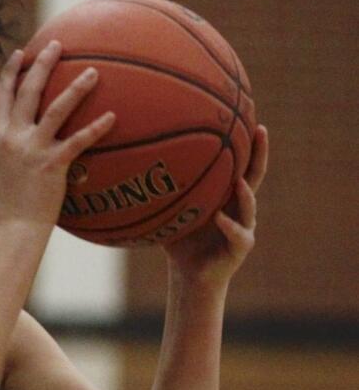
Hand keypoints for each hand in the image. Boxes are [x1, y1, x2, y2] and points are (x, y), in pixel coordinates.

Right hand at [0, 42, 116, 227]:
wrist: (14, 225)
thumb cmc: (11, 198)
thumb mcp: (0, 165)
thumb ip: (7, 142)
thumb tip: (19, 127)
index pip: (2, 96)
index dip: (11, 72)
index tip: (21, 53)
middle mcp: (11, 137)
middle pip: (27, 92)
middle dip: (42, 65)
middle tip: (57, 44)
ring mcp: (31, 149)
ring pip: (55, 110)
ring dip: (75, 88)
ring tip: (94, 71)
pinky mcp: (51, 164)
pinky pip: (78, 141)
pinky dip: (96, 128)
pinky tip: (113, 116)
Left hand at [164, 124, 268, 285]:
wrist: (189, 275)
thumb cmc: (179, 239)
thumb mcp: (169, 209)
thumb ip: (158, 189)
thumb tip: (130, 162)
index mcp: (225, 195)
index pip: (238, 162)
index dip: (243, 140)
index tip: (245, 114)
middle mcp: (239, 207)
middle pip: (254, 176)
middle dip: (259, 153)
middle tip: (260, 130)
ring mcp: (243, 226)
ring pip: (250, 206)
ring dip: (245, 193)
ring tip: (238, 180)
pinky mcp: (240, 248)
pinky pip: (238, 235)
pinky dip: (230, 226)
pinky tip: (220, 217)